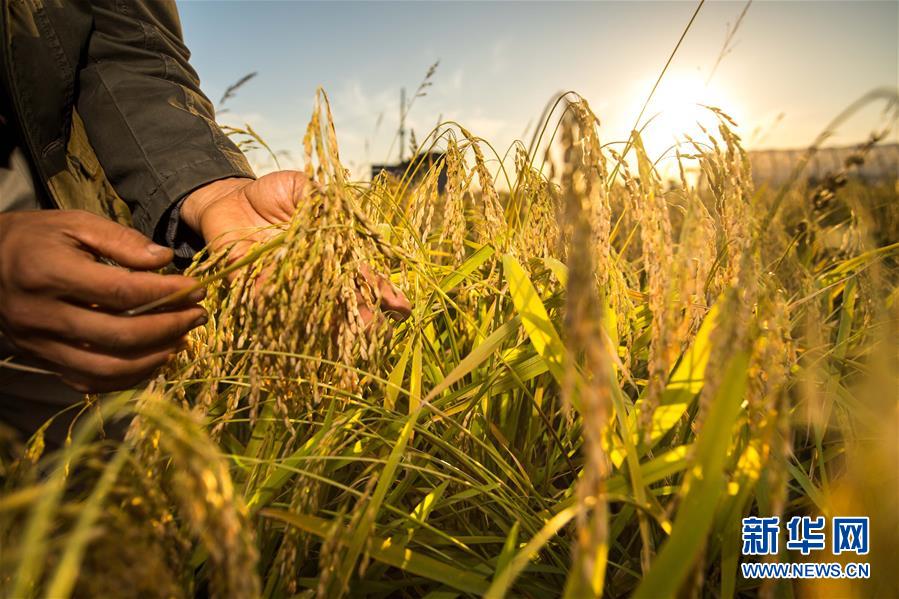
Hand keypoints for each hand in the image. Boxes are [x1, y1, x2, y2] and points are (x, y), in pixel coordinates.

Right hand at [0, 210, 206, 391]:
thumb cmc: (36, 238)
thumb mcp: (76, 224)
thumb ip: (122, 240)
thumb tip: (165, 260)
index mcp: (49, 273)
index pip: (122, 292)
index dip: (166, 294)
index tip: (197, 289)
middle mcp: (41, 315)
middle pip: (119, 335)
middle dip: (169, 328)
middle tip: (198, 316)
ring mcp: (40, 344)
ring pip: (107, 369)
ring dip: (153, 358)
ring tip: (182, 340)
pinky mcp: (42, 361)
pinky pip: (90, 382)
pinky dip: (128, 377)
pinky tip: (154, 359)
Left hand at [182, 171, 411, 319]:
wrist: (229, 197)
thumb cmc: (272, 193)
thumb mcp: (303, 187)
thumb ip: (322, 200)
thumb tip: (344, 216)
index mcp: (329, 250)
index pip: (360, 273)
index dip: (380, 289)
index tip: (400, 305)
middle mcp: (310, 272)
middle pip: (340, 298)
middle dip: (360, 313)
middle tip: (377, 329)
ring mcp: (284, 280)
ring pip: (309, 304)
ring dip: (326, 318)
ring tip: (346, 332)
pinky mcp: (251, 282)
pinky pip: (264, 294)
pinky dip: (275, 299)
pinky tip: (292, 310)